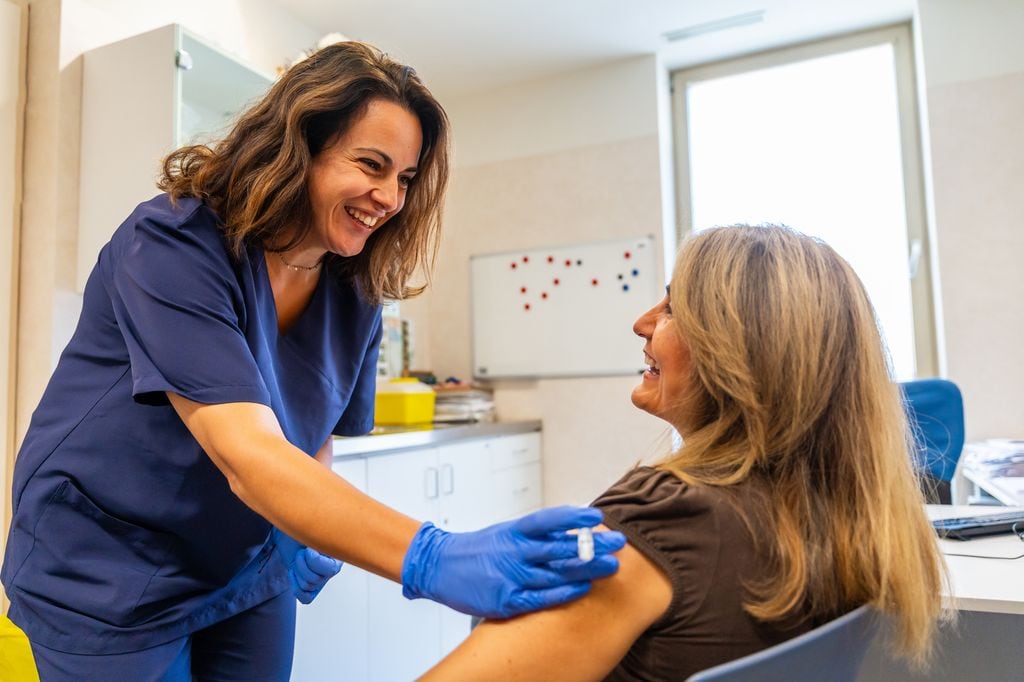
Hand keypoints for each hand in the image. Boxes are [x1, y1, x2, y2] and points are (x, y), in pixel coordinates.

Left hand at [272, 529, 343, 603]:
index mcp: (339, 553)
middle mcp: (332, 568)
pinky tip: (293, 570)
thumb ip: (326, 529)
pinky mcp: (308, 583)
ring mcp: (320, 577)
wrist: (289, 525)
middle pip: (315, 580)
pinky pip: (305, 598)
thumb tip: (337, 528)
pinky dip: (295, 585)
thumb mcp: (314, 523)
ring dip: (297, 569)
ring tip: (298, 556)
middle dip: (301, 564)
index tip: (307, 548)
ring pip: (307, 586)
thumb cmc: (302, 522)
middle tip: (301, 550)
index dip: (314, 560)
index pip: (329, 570)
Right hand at [401, 506, 626, 618]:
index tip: (597, 515)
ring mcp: (510, 576)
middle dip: (593, 545)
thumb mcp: (507, 533)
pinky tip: (582, 588)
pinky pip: (540, 597)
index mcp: (514, 530)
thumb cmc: (480, 549)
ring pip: (556, 573)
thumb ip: (537, 534)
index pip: (548, 519)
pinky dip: (563, 593)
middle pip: (560, 547)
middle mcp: (514, 551)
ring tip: (610, 566)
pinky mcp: (505, 600)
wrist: (441, 567)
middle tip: (619, 543)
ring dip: (586, 570)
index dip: (574, 516)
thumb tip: (574, 529)